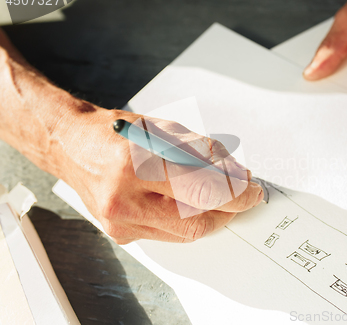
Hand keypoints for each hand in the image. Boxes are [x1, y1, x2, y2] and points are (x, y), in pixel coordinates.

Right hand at [0, 29, 262, 243]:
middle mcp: (124, 198)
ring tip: (216, 194)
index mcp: (135, 163)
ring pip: (186, 232)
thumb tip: (238, 175)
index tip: (254, 191)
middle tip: (242, 196)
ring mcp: (120, 222)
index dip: (237, 194)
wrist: (73, 147)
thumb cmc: (118, 133)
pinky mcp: (121, 234)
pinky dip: (187, 219)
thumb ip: (205, 153)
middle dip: (229, 210)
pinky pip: (169, 235)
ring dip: (210, 215)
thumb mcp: (166, 130)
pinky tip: (187, 202)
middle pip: (198, 221)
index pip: (203, 190)